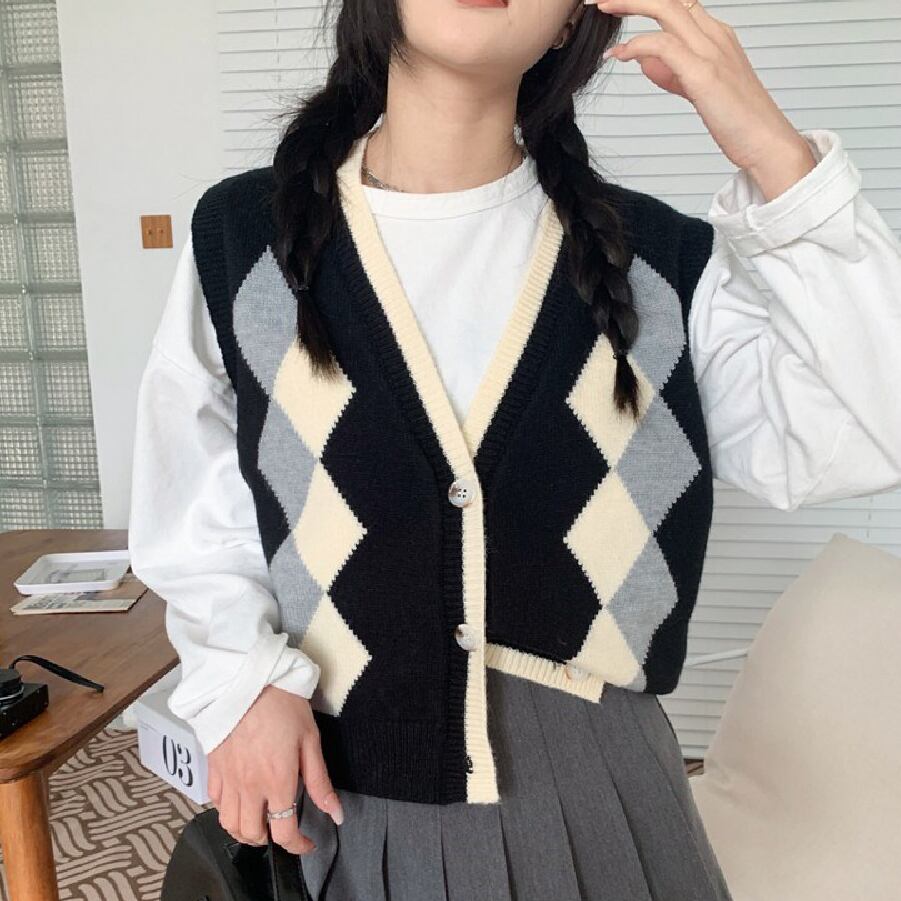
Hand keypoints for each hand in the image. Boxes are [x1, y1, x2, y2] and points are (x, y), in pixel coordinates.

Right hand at [206, 685, 343, 853]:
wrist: (246, 679)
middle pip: (252, 834)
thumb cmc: (282, 704)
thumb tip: (335, 813)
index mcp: (277, 781)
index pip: (284, 833)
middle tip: (282, 829)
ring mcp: (228, 779)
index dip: (298, 846)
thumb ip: (320, 781)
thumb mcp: (310, 740)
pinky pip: (215, 802)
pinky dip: (227, 810)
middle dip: (269, 840)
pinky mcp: (213, 767)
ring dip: (245, 830)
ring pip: (229, 824)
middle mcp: (249, 787)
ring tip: (259, 820)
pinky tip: (240, 798)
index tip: (308, 843)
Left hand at [586, 0, 816, 198]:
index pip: (680, 3)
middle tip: (603, 0)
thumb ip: (674, 73)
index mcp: (717, 36)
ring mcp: (711, 51)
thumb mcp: (700, 89)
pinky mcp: (703, 73)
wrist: (767, 143)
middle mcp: (715, 35)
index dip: (649, 0)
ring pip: (667, 9)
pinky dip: (636, 46)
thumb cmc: (738, 121)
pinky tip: (619, 55)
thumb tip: (645, 62)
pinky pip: (663, 46)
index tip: (621, 3)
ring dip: (631, 4)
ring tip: (604, 9)